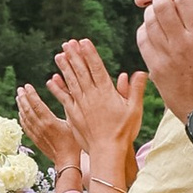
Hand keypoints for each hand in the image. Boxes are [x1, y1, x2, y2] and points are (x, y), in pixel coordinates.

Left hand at [14, 79, 80, 183]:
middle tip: (20, 89)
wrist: (68, 161)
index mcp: (50, 121)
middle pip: (28, 109)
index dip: (30, 94)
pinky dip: (21, 118)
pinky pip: (25, 127)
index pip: (36, 104)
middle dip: (23, 98)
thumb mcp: (74, 119)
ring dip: (20, 106)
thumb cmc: (75, 140)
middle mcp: (40, 127)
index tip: (27, 86)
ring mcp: (36, 134)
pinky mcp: (35, 140)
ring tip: (18, 97)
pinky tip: (21, 113)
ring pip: (25, 118)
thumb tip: (62, 91)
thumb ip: (67, 102)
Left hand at [49, 41, 142, 168]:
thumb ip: (135, 90)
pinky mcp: (73, 114)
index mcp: (106, 92)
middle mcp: (91, 96)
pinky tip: (52, 79)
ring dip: (65, 68)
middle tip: (68, 43)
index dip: (89, 54)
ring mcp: (81, 105)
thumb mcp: (134, 110)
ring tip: (59, 55)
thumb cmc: (124, 131)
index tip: (83, 41)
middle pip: (81, 71)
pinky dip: (57, 88)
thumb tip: (141, 72)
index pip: (97, 68)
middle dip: (74, 56)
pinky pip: (63, 98)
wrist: (107, 151)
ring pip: (71, 82)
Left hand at [136, 0, 192, 117]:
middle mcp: (181, 43)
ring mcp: (165, 56)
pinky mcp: (155, 68)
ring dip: (153, 11)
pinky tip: (154, 31)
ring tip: (161, 13)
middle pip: (162, 5)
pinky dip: (145, 30)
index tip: (189, 1)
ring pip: (149, 21)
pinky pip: (142, 40)